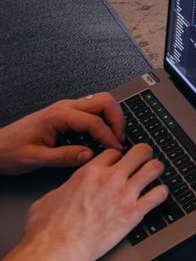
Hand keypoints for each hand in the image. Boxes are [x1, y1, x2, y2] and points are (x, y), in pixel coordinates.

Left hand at [0, 95, 123, 175]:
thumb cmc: (10, 152)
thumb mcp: (35, 159)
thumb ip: (64, 157)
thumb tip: (90, 155)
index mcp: (58, 116)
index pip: (94, 121)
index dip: (109, 136)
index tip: (116, 150)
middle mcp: (64, 107)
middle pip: (104, 101)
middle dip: (118, 119)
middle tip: (120, 139)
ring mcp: (66, 108)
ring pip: (101, 102)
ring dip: (113, 117)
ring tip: (114, 137)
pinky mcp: (66, 113)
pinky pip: (93, 109)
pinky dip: (104, 119)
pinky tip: (102, 135)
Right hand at [10, 145, 166, 260]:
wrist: (52, 251)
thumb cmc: (46, 230)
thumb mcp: (50, 197)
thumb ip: (67, 187)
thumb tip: (70, 189)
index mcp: (89, 173)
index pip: (115, 151)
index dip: (119, 157)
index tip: (121, 163)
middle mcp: (109, 179)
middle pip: (141, 152)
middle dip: (144, 155)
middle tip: (144, 162)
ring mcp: (124, 195)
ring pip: (154, 168)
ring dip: (156, 170)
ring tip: (154, 176)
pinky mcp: (133, 214)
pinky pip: (160, 194)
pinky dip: (161, 193)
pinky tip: (156, 196)